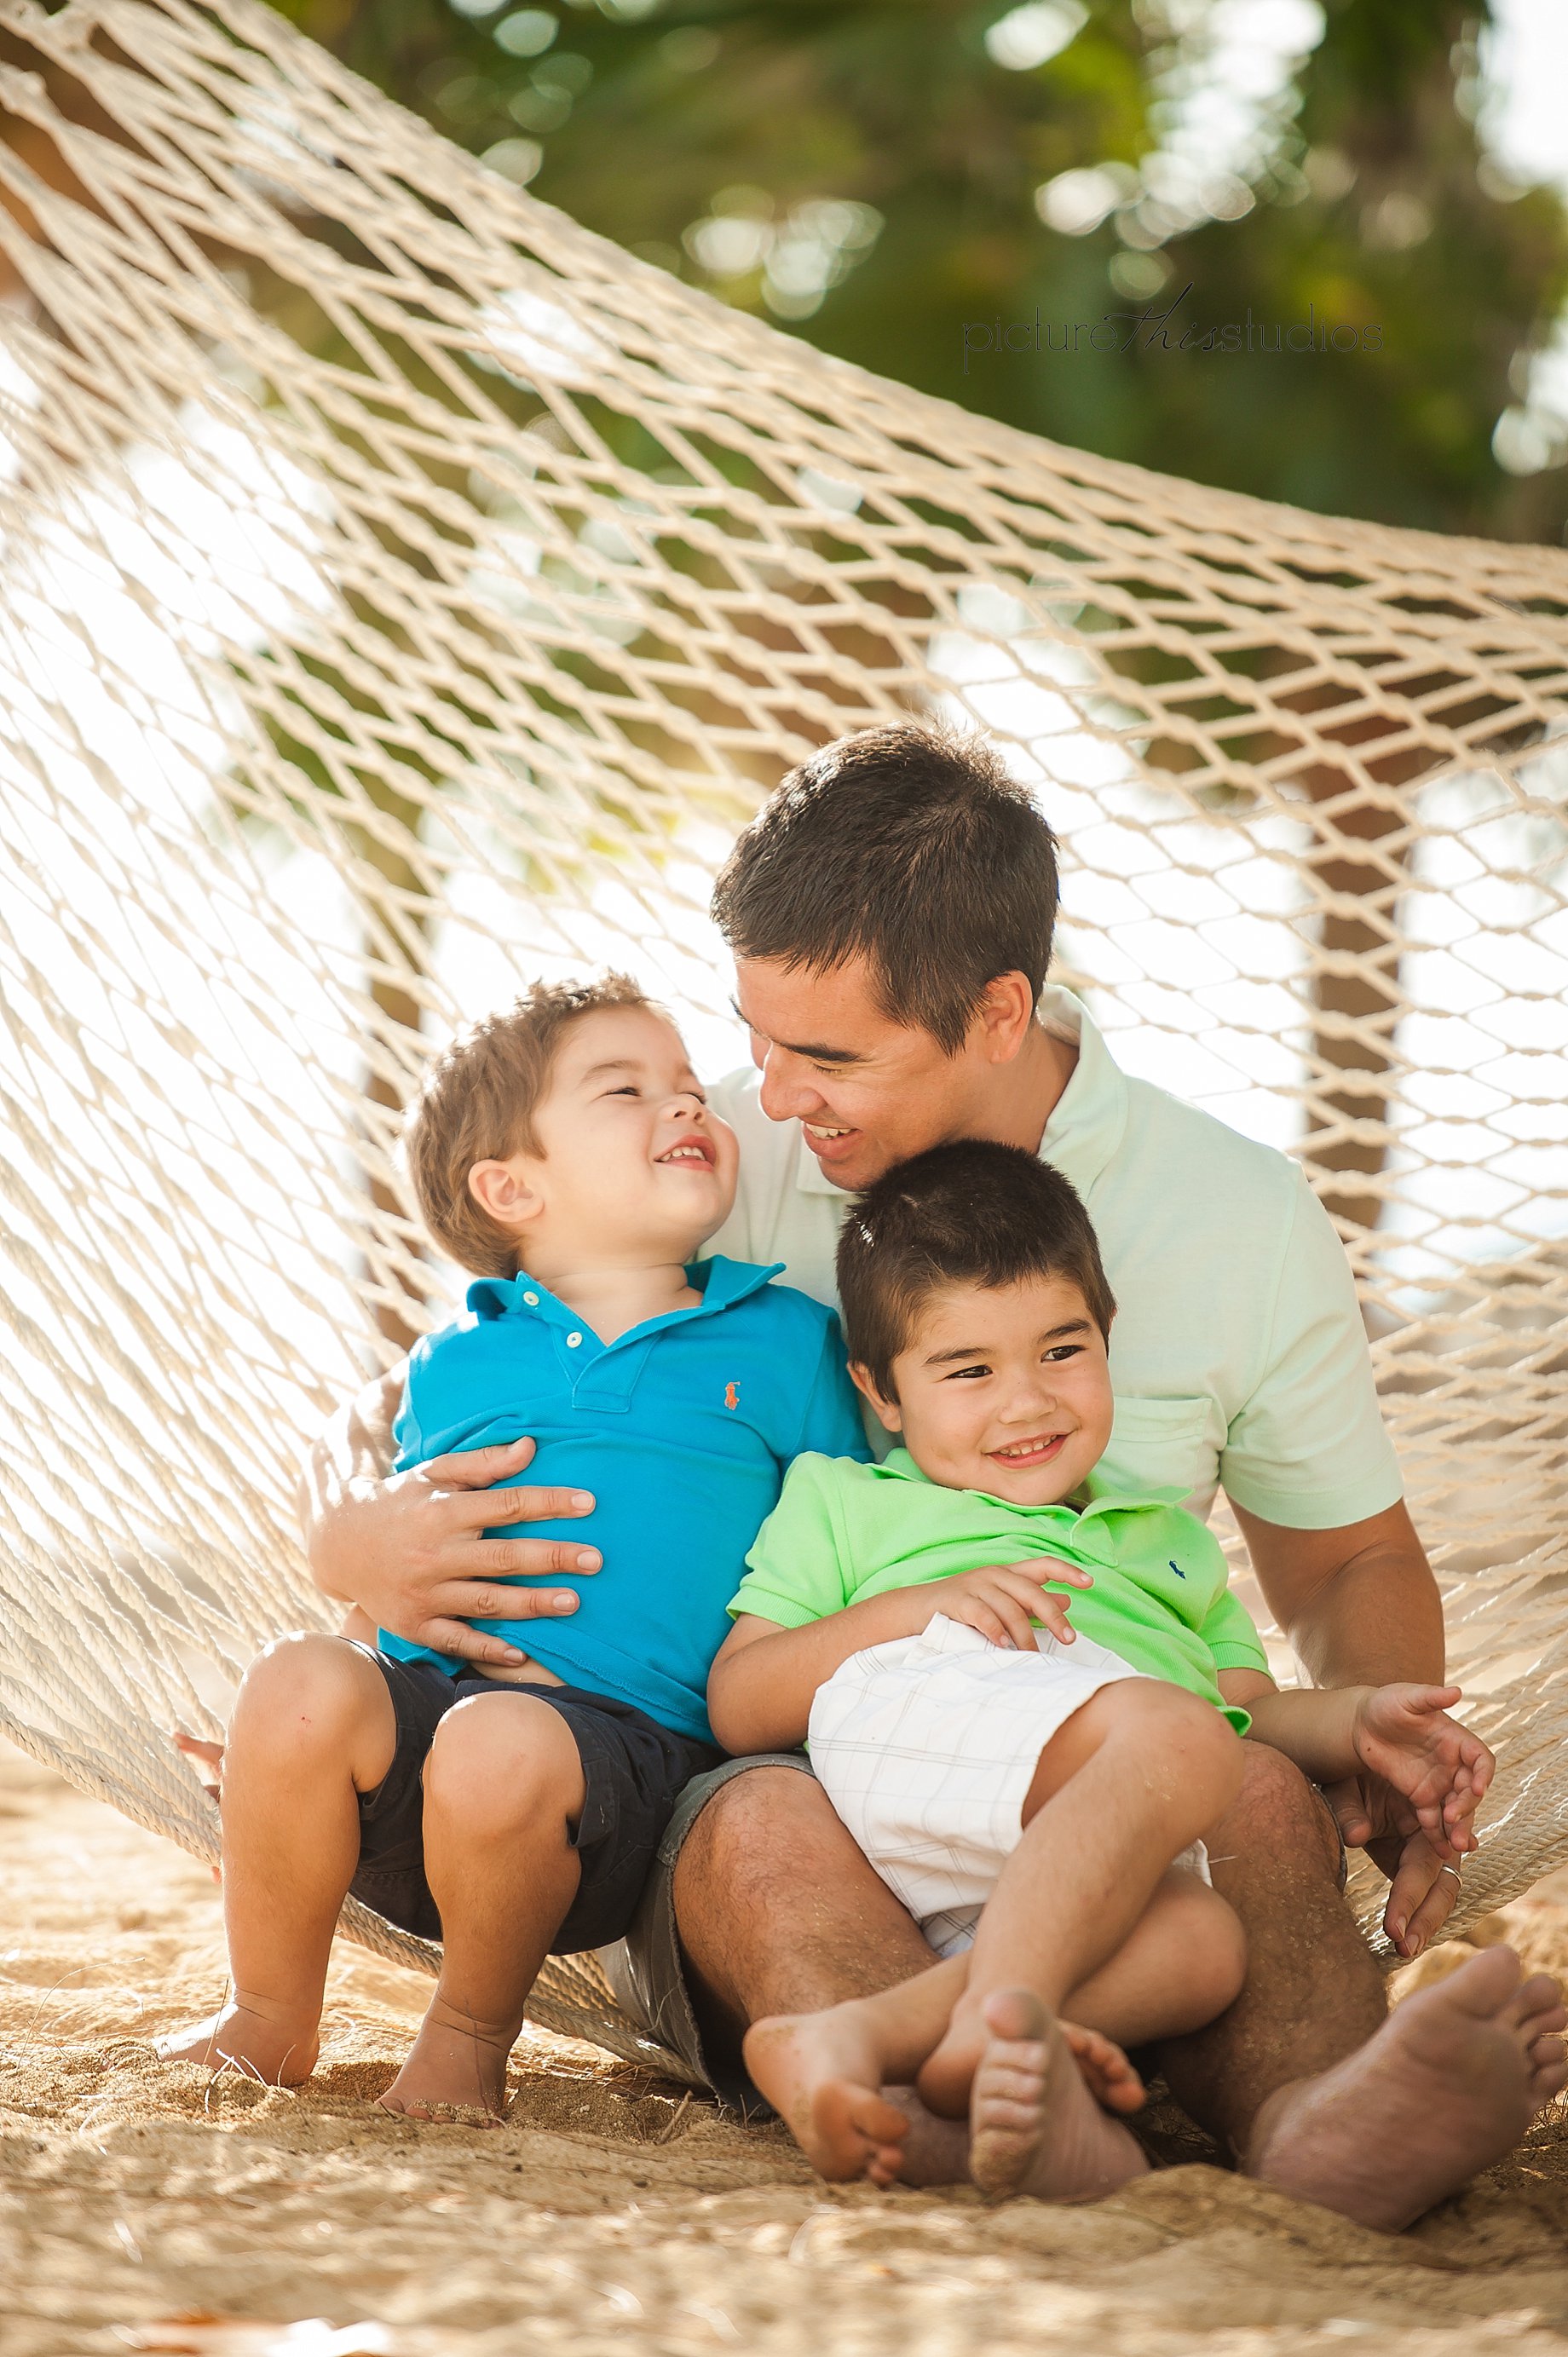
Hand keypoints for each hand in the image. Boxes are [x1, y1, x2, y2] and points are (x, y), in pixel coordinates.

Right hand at [308, 1434, 599, 1667]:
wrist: (340, 1543)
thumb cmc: (401, 1501)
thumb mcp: (435, 1473)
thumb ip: (484, 1463)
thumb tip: (531, 1446)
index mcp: (443, 1512)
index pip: (506, 1505)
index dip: (549, 1502)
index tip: (588, 1502)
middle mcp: (434, 1554)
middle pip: (503, 1557)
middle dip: (552, 1558)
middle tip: (595, 1559)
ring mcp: (424, 1594)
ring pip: (486, 1601)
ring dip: (531, 1604)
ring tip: (573, 1602)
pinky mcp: (414, 1625)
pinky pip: (455, 1639)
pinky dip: (487, 1648)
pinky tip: (521, 1653)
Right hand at [932, 1557, 1092, 1651]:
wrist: (917, 1608)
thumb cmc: (964, 1607)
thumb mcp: (1001, 1601)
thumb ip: (1032, 1602)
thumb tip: (1068, 1600)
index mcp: (1008, 1573)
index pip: (1043, 1565)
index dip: (1068, 1571)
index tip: (1090, 1583)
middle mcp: (994, 1575)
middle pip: (1032, 1591)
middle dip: (1054, 1617)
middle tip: (1068, 1639)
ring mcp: (975, 1586)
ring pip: (1010, 1608)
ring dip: (1025, 1635)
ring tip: (1032, 1656)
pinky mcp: (958, 1601)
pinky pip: (983, 1615)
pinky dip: (996, 1632)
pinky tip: (1003, 1646)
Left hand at [1322, 1772, 1467, 1958]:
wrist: (1348, 1765)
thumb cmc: (1348, 1775)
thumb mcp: (1344, 1786)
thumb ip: (1348, 1809)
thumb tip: (1355, 1836)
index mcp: (1428, 1814)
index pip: (1422, 1866)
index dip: (1408, 1899)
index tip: (1392, 1930)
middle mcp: (1436, 1837)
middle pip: (1443, 1887)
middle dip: (1425, 1921)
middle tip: (1403, 1949)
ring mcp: (1429, 1851)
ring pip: (1439, 1895)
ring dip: (1424, 1925)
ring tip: (1403, 1951)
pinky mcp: (1415, 1862)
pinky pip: (1424, 1893)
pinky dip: (1417, 1915)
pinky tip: (1404, 1939)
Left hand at [1348, 1682, 1492, 1856]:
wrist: (1360, 1722)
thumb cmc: (1386, 1703)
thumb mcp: (1406, 1696)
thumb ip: (1430, 1696)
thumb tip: (1457, 1691)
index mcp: (1456, 1740)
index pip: (1481, 1760)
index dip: (1483, 1775)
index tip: (1477, 1788)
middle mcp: (1452, 1765)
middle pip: (1470, 1790)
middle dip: (1467, 1807)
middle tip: (1454, 1821)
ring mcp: (1438, 1783)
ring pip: (1455, 1809)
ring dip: (1458, 1828)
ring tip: (1455, 1846)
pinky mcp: (1420, 1797)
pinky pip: (1432, 1819)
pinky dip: (1437, 1835)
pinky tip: (1439, 1850)